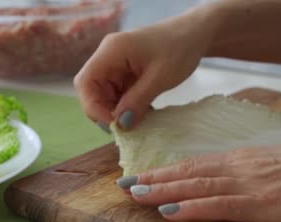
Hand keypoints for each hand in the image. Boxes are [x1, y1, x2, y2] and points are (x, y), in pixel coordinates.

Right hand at [74, 9, 213, 129]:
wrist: (195, 35)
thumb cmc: (179, 48)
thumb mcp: (160, 78)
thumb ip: (138, 101)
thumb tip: (121, 125)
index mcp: (111, 51)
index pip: (85, 82)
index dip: (93, 107)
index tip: (114, 124)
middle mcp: (108, 57)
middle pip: (92, 91)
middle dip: (107, 111)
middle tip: (128, 128)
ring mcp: (117, 65)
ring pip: (106, 95)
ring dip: (119, 111)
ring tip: (139, 121)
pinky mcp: (126, 72)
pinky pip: (119, 94)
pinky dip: (128, 106)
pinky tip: (144, 113)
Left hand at [119, 133, 280, 221]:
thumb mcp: (279, 165)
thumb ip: (253, 172)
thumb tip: (231, 180)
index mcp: (246, 160)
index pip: (198, 164)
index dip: (168, 171)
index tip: (144, 176)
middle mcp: (242, 167)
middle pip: (190, 172)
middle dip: (155, 180)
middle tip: (126, 184)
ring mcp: (250, 184)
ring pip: (198, 185)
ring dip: (164, 191)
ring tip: (137, 195)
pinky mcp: (263, 202)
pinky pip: (220, 204)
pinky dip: (192, 206)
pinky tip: (172, 210)